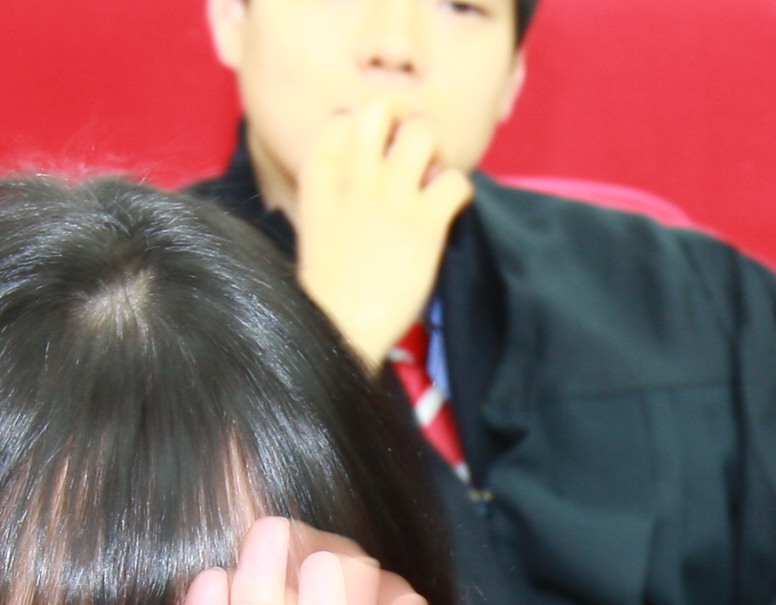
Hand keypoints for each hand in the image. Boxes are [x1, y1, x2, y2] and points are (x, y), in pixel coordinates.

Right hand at [297, 98, 473, 372]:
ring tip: (428, 184)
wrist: (337, 328)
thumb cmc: (330, 281)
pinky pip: (457, 180)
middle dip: (403, 124)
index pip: (345, 116)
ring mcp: (390, 195)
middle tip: (410, 157)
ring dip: (434, 154)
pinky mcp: (424, 223)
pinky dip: (459, 192)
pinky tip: (445, 213)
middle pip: (383, 105)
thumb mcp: (316, 217)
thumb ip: (336, 181)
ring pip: (424, 132)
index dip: (367, 132)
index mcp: (320, 171)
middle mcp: (354, 173)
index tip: (374, 159)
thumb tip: (370, 160)